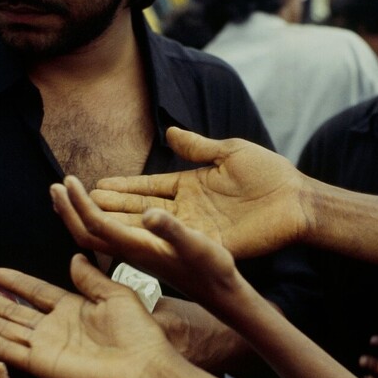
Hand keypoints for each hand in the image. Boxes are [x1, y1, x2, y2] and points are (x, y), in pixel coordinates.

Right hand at [0, 254, 183, 377]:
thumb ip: (90, 278)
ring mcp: (44, 347)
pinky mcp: (39, 364)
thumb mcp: (115, 294)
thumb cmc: (139, 335)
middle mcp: (54, 328)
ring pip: (0, 328)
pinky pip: (6, 348)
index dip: (14, 282)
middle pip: (8, 311)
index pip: (35, 292)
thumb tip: (76, 258)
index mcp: (73, 309)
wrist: (145, 368)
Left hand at [53, 176, 238, 305]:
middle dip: (68, 210)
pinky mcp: (142, 253)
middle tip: (54, 186)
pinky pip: (107, 237)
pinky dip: (94, 220)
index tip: (68, 180)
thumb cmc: (210, 268)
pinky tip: (97, 212)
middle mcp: (130, 252)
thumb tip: (149, 214)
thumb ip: (171, 229)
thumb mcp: (195, 244)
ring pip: (94, 236)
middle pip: (85, 234)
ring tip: (66, 196)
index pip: (96, 224)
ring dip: (77, 215)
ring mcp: (135, 254)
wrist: (219, 292)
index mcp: (137, 247)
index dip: (79, 203)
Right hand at [90, 126, 309, 257]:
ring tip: (92, 217)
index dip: (122, 186)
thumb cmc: (270, 175)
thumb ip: (198, 146)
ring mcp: (198, 229)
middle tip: (78, 202)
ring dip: (122, 223)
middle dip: (110, 205)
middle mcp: (188, 211)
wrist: (298, 200)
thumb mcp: (229, 153)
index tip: (95, 184)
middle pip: (140, 208)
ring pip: (151, 228)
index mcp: (190, 187)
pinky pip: (177, 242)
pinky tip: (130, 232)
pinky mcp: (210, 244)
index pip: (147, 187)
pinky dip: (154, 237)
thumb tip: (171, 133)